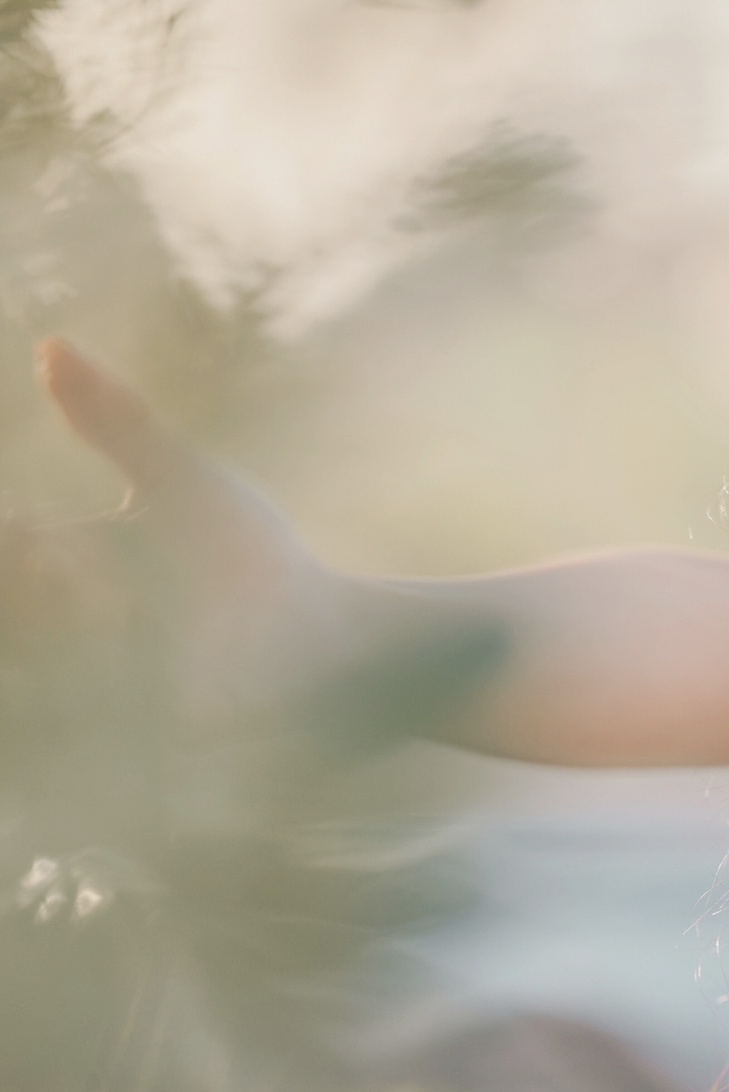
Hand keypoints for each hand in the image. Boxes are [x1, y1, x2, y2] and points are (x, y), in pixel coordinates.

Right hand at [8, 338, 346, 726]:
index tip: (35, 532)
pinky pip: (67, 731)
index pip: (4, 554)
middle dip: (32, 583)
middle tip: (69, 559)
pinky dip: (89, 689)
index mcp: (62, 573)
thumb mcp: (182, 481)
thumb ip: (115, 420)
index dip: (14, 546)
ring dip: (64, 631)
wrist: (332, 637)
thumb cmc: (253, 557)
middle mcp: (61, 639)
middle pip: (14, 611)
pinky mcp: (127, 744)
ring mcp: (91, 695)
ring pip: (29, 671)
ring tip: (121, 608)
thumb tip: (49, 347)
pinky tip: (136, 656)